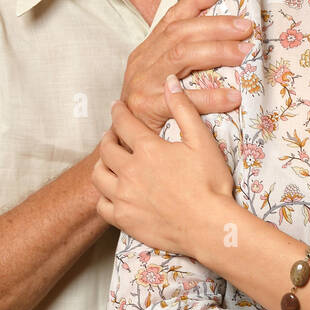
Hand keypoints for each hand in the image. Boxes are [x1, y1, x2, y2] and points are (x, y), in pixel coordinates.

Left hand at [94, 75, 234, 253]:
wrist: (209, 226)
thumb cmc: (210, 183)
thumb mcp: (201, 140)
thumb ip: (183, 109)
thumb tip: (170, 83)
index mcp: (148, 149)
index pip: (124, 123)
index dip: (118, 111)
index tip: (116, 106)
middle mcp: (130, 171)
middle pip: (106, 148)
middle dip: (108, 137)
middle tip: (114, 135)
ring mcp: (124, 197)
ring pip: (99, 175)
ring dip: (102, 164)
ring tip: (110, 162)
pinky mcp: (124, 219)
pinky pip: (101, 205)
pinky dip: (104, 196)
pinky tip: (112, 193)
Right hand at [118, 0, 253, 132]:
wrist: (124, 145)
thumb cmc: (149, 112)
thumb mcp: (160, 78)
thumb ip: (182, 59)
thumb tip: (223, 40)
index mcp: (146, 51)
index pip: (171, 19)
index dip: (194, 2)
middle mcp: (142, 62)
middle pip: (181, 33)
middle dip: (216, 26)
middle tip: (245, 27)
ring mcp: (142, 83)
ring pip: (181, 56)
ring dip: (217, 51)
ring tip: (244, 52)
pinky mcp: (146, 108)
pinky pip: (183, 99)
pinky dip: (211, 97)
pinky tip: (233, 97)